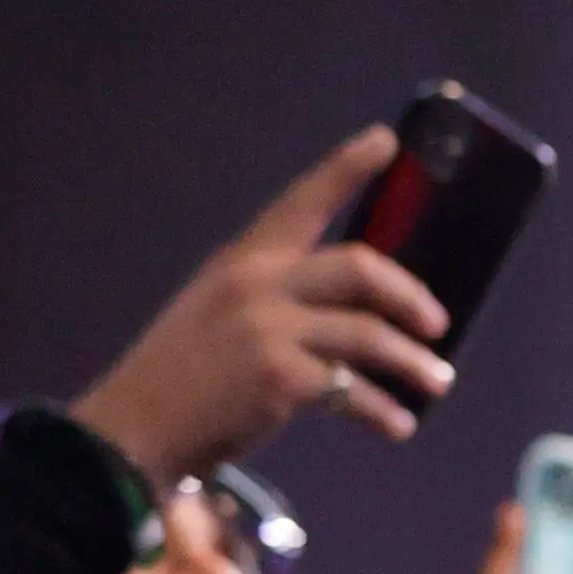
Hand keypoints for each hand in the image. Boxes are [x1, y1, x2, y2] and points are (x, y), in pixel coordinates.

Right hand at [74, 131, 453, 471]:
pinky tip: (397, 424)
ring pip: (370, 334)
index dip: (346, 169)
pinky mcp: (278, 377)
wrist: (135, 432)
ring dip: (412, 362)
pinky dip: (383, 411)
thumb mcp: (220, 314)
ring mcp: (266, 329)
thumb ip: (278, 297)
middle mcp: (255, 284)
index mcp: (241, 261)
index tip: (386, 141)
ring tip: (435, 381)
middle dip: (410, 296)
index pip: (300, 202)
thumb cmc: (186, 377)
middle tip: (436, 324)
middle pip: (361, 267)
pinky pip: (353, 389)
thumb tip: (362, 309)